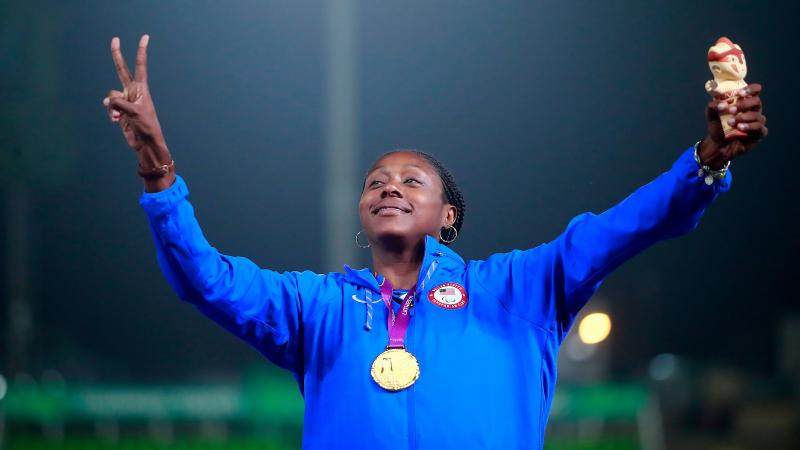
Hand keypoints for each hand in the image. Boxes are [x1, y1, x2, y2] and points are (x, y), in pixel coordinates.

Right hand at [103, 35, 167, 154]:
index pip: (140, 66)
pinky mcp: (119, 111)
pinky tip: (116, 121)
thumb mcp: (134, 113)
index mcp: (141, 89)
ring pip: (110, 95)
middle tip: (115, 39)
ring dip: (111, 106)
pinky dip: (110, 113)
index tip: (145, 37)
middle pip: (122, 70)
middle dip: (117, 55)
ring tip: (118, 116)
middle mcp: (133, 91)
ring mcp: (125, 101)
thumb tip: (107, 101)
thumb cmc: (146, 127)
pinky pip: (109, 106)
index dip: (141, 51)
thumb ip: (119, 103)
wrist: (146, 143)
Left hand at [699, 83, 767, 168]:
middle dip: (744, 104)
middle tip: (731, 110)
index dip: (751, 89)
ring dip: (743, 118)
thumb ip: (713, 106)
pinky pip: (760, 128)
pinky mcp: (759, 133)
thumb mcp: (711, 115)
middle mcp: (753, 110)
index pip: (755, 90)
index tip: (740, 93)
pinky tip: (740, 128)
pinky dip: (750, 127)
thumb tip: (722, 104)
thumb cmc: (718, 127)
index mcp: (744, 102)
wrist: (718, 145)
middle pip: (756, 101)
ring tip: (730, 123)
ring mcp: (757, 122)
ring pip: (757, 115)